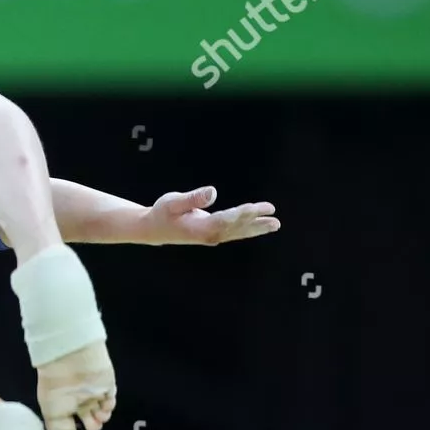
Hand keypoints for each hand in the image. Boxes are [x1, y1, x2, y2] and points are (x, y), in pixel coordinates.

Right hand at [37, 341, 115, 429]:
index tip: (75, 427)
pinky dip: (109, 406)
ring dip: (102, 418)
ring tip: (97, 415)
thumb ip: (59, 429)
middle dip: (93, 425)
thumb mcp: (50, 414)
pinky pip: (111, 400)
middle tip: (91, 423)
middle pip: (90, 418)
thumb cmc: (57, 387)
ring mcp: (93, 392)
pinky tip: (104, 405)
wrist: (72, 360)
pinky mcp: (107, 385)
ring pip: (102, 412)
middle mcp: (78, 398)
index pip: (70, 419)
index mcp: (62, 403)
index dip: (73, 427)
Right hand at [142, 186, 278, 244]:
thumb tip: (213, 192)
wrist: (154, 229)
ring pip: (238, 232)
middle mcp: (209, 236)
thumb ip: (191, 198)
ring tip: (276, 224)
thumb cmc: (162, 213)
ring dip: (257, 227)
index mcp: (199, 229)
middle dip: (254, 221)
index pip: (224, 221)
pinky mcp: (213, 234)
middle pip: (236, 228)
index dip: (240, 215)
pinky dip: (248, 228)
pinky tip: (261, 224)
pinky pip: (235, 232)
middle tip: (273, 216)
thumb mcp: (172, 202)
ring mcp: (212, 237)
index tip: (254, 209)